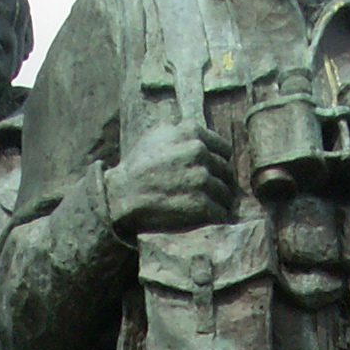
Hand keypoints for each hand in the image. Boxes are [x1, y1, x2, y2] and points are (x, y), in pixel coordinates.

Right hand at [103, 120, 236, 236]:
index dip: (221, 163)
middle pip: (227, 172)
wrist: (122, 195)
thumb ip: (181, 130)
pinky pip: (221, 213)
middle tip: (216, 194)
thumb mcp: (157, 134)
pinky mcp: (201, 205)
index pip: (224, 150)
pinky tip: (210, 219)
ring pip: (227, 194)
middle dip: (223, 183)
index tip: (216, 173)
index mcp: (192, 132)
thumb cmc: (138, 166)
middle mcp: (199, 152)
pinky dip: (218, 218)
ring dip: (222, 202)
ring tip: (214, 208)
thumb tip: (199, 133)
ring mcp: (201, 179)